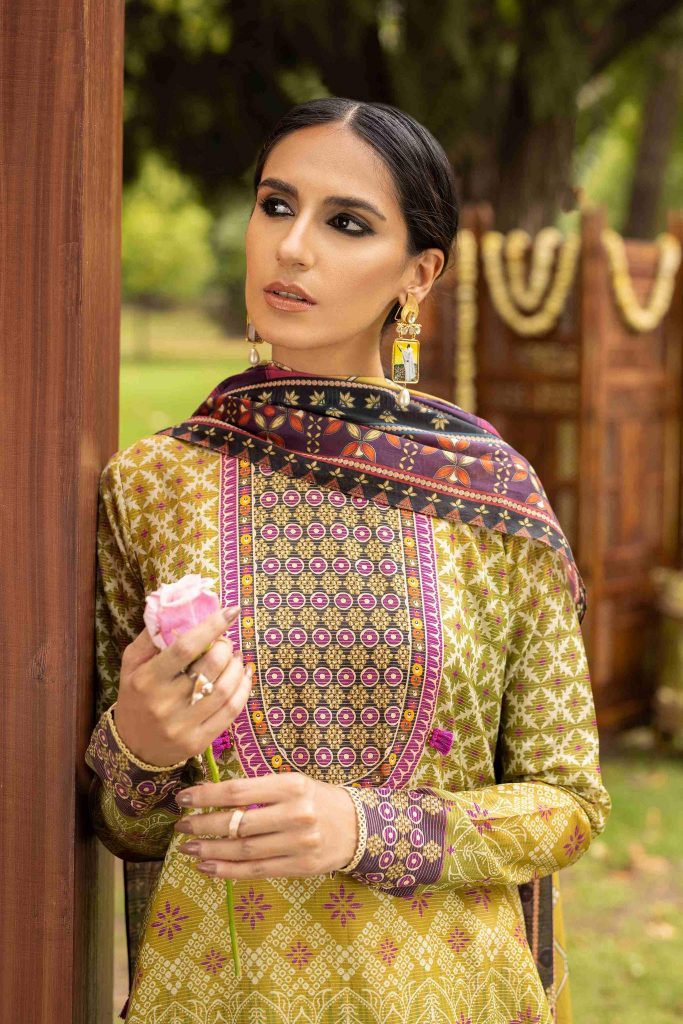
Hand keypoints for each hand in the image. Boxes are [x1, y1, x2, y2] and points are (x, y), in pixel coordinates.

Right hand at [113, 606, 252, 766]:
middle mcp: (164, 703)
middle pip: (210, 667)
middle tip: (226, 643)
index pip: (184, 648)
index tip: (231, 610)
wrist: (132, 747)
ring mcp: (182, 725)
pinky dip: (244, 689)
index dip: (212, 627)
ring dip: (237, 667)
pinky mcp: (198, 741)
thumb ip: (151, 636)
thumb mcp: (132, 664)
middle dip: (226, 648)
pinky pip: (231, 712)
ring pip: (225, 689)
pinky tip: (244, 675)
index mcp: (147, 679)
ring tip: (236, 658)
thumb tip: (175, 607)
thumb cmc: (136, 696)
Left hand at [172, 773, 358, 878]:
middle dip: (203, 825)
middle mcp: (296, 813)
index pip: (239, 790)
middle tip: (180, 826)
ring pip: (243, 850)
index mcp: (292, 785)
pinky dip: (227, 871)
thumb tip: (211, 795)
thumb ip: (259, 789)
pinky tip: (208, 868)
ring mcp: (299, 843)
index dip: (207, 795)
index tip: (184, 798)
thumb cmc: (318, 799)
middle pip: (237, 823)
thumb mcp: (293, 784)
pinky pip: (256, 871)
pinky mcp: (300, 867)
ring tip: (189, 849)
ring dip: (210, 851)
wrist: (358, 826)